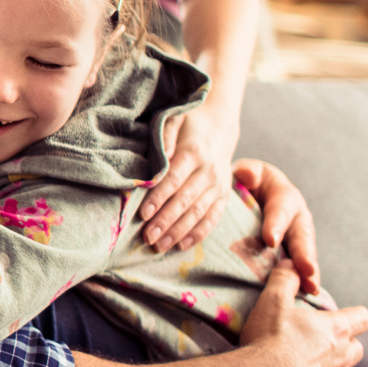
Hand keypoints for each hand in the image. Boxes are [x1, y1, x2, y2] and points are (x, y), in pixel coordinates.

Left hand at [143, 100, 240, 251]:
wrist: (219, 125)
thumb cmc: (188, 123)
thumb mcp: (173, 120)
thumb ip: (163, 137)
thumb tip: (155, 163)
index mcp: (194, 153)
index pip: (173, 179)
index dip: (158, 198)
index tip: (143, 214)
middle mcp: (209, 172)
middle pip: (185, 200)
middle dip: (165, 221)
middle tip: (147, 237)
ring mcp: (219, 186)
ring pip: (198, 213)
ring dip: (178, 232)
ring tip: (159, 246)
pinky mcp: (224, 196)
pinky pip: (212, 218)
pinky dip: (198, 233)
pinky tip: (182, 245)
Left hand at [235, 159, 321, 295]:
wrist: (246, 196)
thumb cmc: (245, 183)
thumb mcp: (246, 173)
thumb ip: (247, 173)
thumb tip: (246, 176)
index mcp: (284, 197)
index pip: (281, 210)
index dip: (276, 224)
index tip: (270, 240)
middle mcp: (296, 220)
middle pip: (301, 237)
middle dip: (303, 254)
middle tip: (306, 271)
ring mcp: (296, 239)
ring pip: (303, 256)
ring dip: (307, 273)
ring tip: (310, 289)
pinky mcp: (290, 255)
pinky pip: (297, 269)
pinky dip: (299, 283)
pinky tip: (300, 298)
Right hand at [239, 259, 367, 366]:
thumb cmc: (268, 340)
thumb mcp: (272, 302)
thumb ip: (285, 279)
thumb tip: (291, 263)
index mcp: (336, 329)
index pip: (362, 318)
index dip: (352, 316)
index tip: (338, 318)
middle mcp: (343, 354)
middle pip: (357, 347)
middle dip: (344, 344)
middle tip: (320, 342)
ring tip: (315, 364)